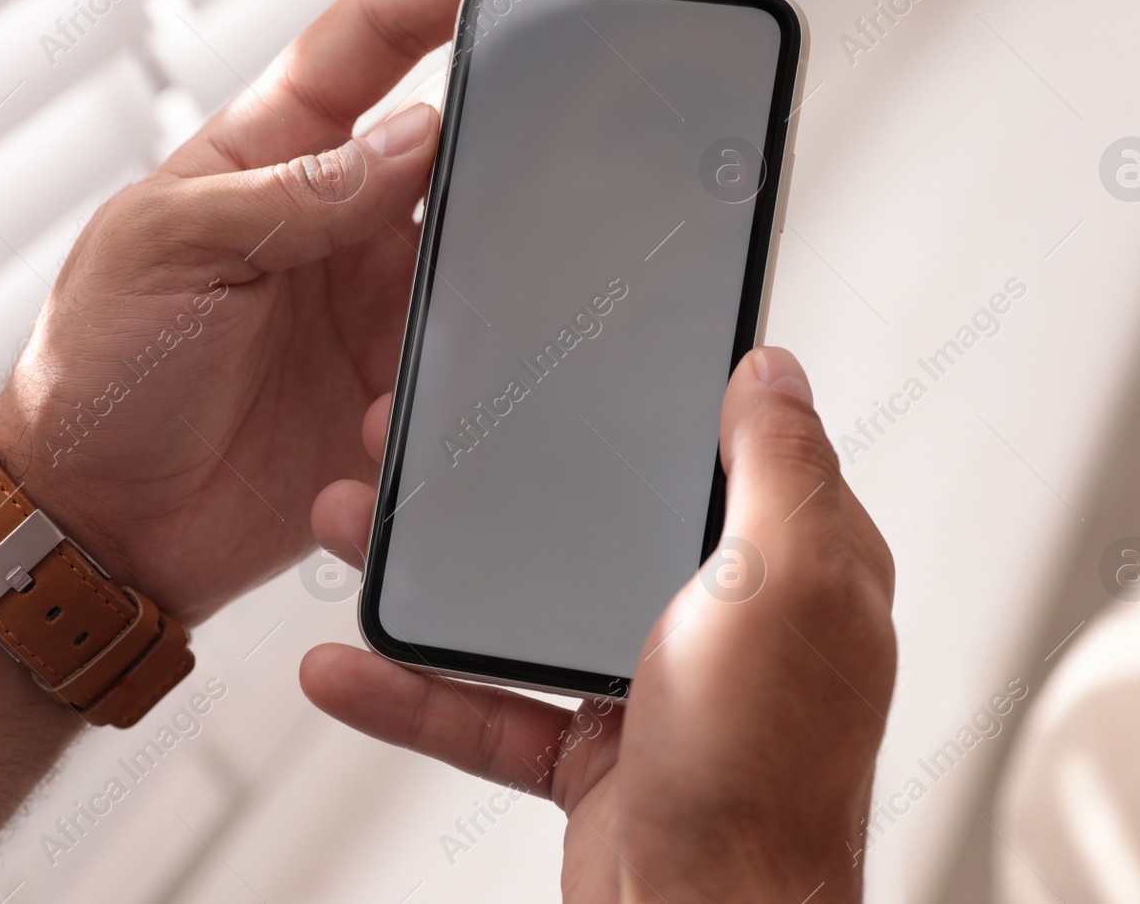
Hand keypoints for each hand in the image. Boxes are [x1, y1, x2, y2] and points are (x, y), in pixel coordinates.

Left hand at [0, 0, 579, 622]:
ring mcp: (371, 309)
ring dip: (476, 309)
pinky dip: (448, 399)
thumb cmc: (98, 369)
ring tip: (419, 361)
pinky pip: (459, 379)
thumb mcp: (174, 250)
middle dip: (514, 151)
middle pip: (456, 154)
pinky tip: (391, 432)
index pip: (374, 41)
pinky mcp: (390, 395)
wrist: (96, 525)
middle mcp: (337, 223)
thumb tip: (419, 132)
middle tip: (567, 164)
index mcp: (273, 155)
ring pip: (477, 273)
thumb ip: (296, 192)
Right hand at [301, 347, 896, 902]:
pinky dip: (415, 692)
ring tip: (353, 526)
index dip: (645, 402)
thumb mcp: (783, 587)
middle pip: (598, 521)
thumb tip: (773, 369)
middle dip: (503, 482)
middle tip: (422, 439)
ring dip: (435, 574)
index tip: (568, 364)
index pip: (718, 452)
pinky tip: (350, 663)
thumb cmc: (763, 775)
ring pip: (528, 605)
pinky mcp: (592, 754)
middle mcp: (724, 619)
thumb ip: (779, 471)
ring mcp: (653, 686)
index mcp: (789, 567)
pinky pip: (490, 707)